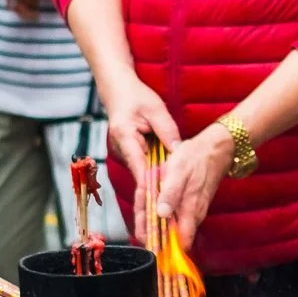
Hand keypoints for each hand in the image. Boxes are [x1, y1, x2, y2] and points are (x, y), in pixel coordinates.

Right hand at [98, 73, 182, 203]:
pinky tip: (169, 178)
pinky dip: (156, 170)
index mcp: (124, 137)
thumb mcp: (156, 109)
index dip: (150, 185)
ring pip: (144, 171)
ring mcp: (124, 153)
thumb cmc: (135, 96)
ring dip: (158, 179)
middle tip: (174, 206)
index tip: (162, 200)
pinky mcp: (130, 154)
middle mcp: (121, 149)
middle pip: (141, 174)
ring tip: (175, 195)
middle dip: (157, 187)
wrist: (118, 90)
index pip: (138, 167)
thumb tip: (179, 152)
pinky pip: (144, 165)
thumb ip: (167, 130)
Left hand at [149, 124, 234, 250]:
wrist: (215, 149)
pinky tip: (153, 192)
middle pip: (167, 234)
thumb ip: (171, 194)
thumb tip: (161, 214)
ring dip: (152, 213)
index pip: (175, 243)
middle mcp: (192, 217)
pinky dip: (159, 205)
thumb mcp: (178, 171)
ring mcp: (192, 212)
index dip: (158, 242)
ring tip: (144, 193)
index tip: (144, 231)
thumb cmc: (196, 158)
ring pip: (168, 222)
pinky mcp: (190, 205)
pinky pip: (172, 212)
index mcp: (189, 212)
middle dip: (149, 223)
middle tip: (141, 203)